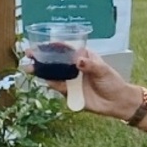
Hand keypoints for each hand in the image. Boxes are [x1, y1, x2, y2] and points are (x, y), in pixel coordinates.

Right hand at [21, 48, 142, 120]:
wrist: (118, 103)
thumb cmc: (113, 83)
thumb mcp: (103, 71)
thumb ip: (90, 66)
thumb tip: (78, 61)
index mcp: (81, 57)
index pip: (64, 49)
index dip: (50, 46)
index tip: (39, 44)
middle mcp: (73, 68)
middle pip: (54, 61)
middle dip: (40, 58)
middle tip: (28, 55)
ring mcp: (71, 80)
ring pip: (53, 74)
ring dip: (41, 71)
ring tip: (29, 68)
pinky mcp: (71, 93)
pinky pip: (58, 88)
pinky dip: (52, 84)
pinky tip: (46, 81)